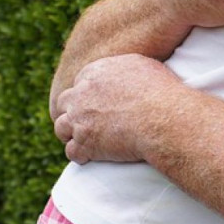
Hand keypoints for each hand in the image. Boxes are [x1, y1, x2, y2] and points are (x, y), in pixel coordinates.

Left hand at [53, 54, 180, 163]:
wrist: (163, 118)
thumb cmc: (160, 91)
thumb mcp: (142, 66)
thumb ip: (123, 68)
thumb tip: (124, 72)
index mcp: (94, 73)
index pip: (79, 84)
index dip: (86, 96)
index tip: (94, 105)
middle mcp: (81, 95)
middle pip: (64, 103)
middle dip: (72, 112)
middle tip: (84, 121)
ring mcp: (79, 120)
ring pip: (61, 127)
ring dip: (71, 134)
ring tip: (83, 140)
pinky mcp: (84, 143)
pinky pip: (72, 152)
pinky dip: (80, 155)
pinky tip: (89, 157)